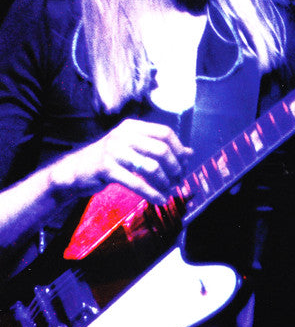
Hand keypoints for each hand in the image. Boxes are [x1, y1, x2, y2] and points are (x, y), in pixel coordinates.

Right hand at [49, 119, 192, 204]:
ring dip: (164, 182)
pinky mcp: (106, 169)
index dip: (178, 148)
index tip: (184, 163)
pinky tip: (159, 200)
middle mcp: (123, 135)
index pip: (164, 132)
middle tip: (178, 180)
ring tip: (168, 190)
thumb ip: (158, 148)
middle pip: (161, 149)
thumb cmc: (109, 159)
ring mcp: (113, 151)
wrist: (74, 170)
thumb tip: (189, 153)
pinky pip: (136, 182)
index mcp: (132, 127)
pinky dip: (152, 193)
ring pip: (151, 167)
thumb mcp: (133, 148)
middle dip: (174, 167)